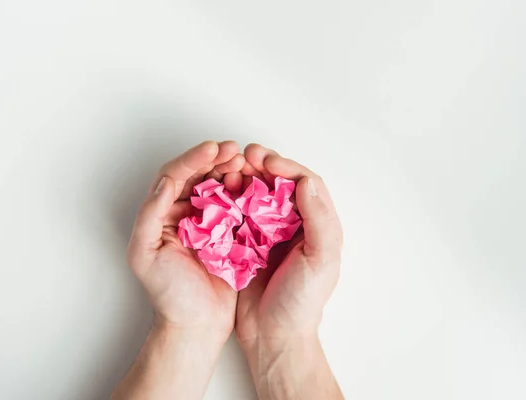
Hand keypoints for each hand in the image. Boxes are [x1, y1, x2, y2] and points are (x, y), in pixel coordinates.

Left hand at [127, 140, 243, 341]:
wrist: (196, 325)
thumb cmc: (168, 294)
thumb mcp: (145, 254)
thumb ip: (150, 215)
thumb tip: (164, 182)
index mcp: (161, 214)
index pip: (174, 175)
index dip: (192, 159)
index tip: (212, 149)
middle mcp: (183, 213)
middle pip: (197, 174)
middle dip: (214, 158)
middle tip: (233, 150)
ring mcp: (208, 221)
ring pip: (218, 185)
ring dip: (230, 170)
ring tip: (244, 162)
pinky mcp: (229, 233)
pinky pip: (236, 204)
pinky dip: (244, 190)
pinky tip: (252, 183)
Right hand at [235, 144, 343, 398]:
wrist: (273, 336)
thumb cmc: (302, 302)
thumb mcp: (321, 260)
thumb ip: (319, 220)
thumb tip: (306, 181)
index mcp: (316, 224)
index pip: (305, 183)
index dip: (287, 167)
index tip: (267, 162)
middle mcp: (291, 223)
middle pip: (277, 183)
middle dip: (262, 165)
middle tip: (245, 156)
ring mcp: (265, 232)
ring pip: (255, 193)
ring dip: (244, 178)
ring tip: (230, 169)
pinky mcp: (243, 242)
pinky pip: (236, 212)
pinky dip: (228, 198)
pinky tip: (219, 191)